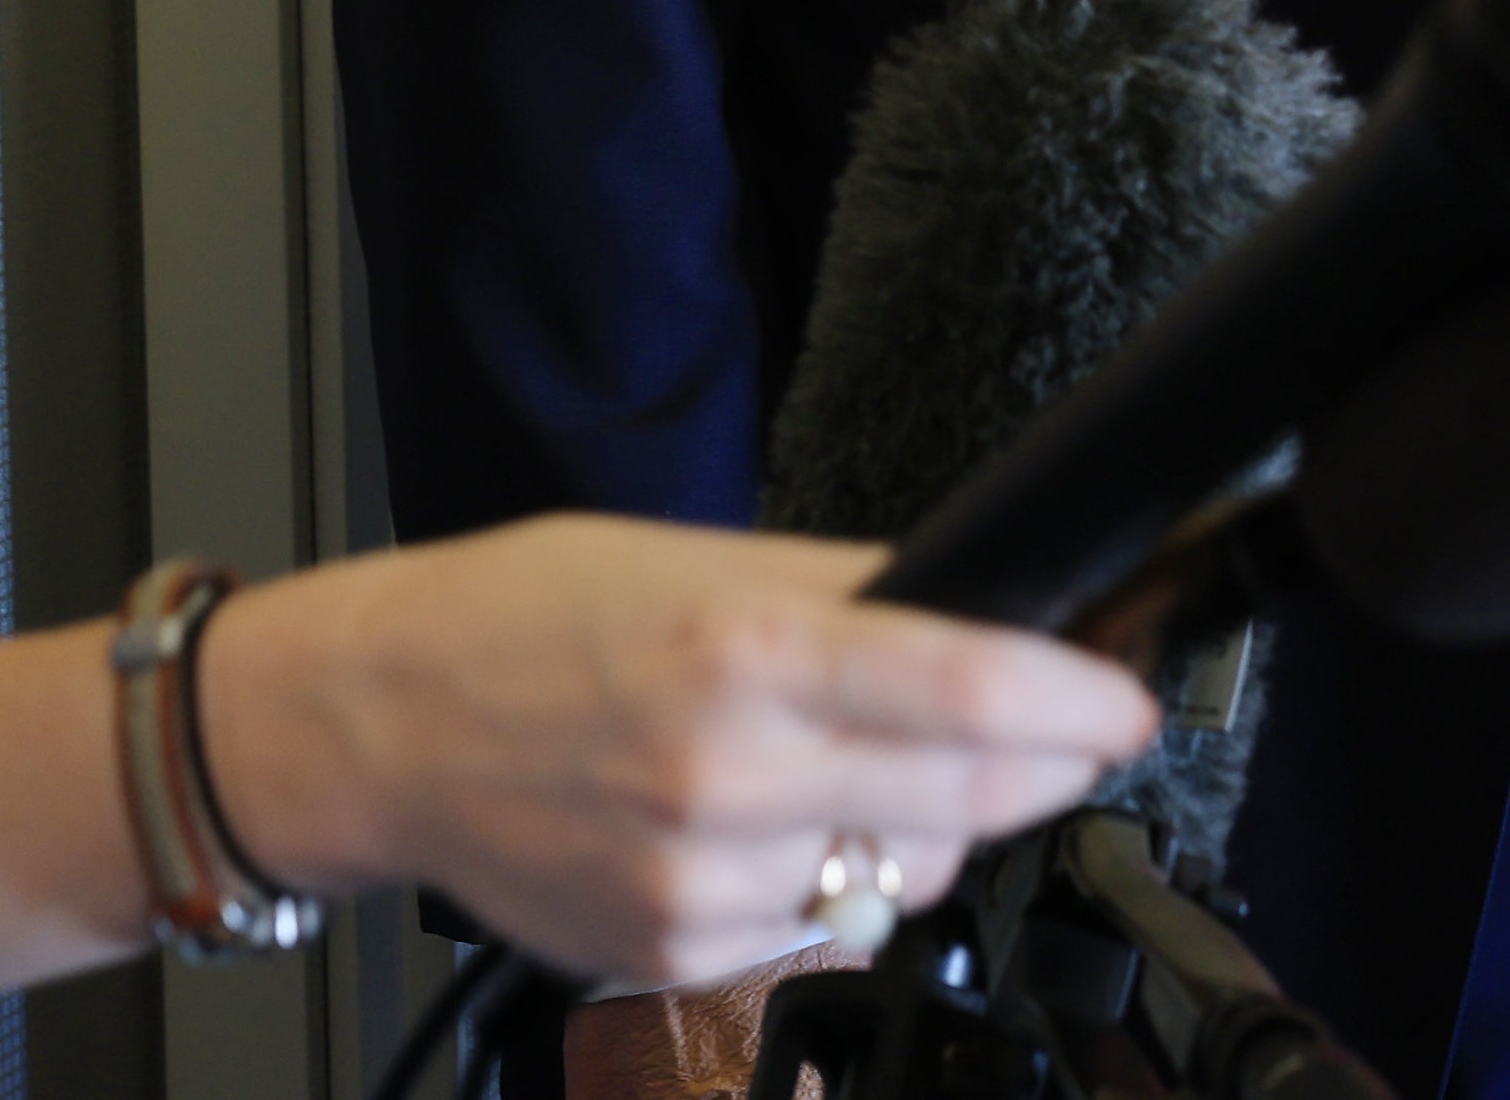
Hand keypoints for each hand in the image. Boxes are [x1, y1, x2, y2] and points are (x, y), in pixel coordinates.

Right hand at [195, 521, 1159, 985]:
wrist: (384, 724)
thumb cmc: (527, 619)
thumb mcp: (699, 557)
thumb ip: (850, 589)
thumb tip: (982, 609)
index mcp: (744, 653)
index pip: (970, 693)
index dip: (1078, 703)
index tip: (1125, 701)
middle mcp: (731, 776)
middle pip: (966, 802)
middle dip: (1035, 766)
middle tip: (1051, 730)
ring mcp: (703, 879)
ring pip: (901, 879)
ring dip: (925, 828)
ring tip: (858, 766)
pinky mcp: (676, 952)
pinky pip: (815, 926)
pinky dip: (829, 881)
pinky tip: (768, 823)